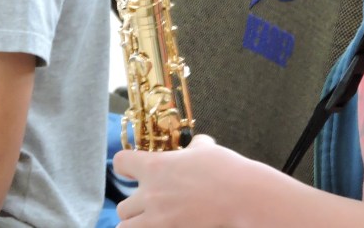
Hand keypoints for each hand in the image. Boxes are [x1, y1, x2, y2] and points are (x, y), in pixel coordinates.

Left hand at [113, 134, 263, 226]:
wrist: (243, 196)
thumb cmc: (226, 170)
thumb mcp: (207, 150)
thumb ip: (194, 146)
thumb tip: (196, 144)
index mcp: (155, 166)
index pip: (120, 163)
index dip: (125, 167)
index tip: (131, 172)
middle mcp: (150, 193)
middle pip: (122, 206)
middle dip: (134, 207)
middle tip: (149, 207)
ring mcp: (157, 217)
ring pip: (125, 227)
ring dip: (135, 224)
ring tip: (148, 223)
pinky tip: (160, 227)